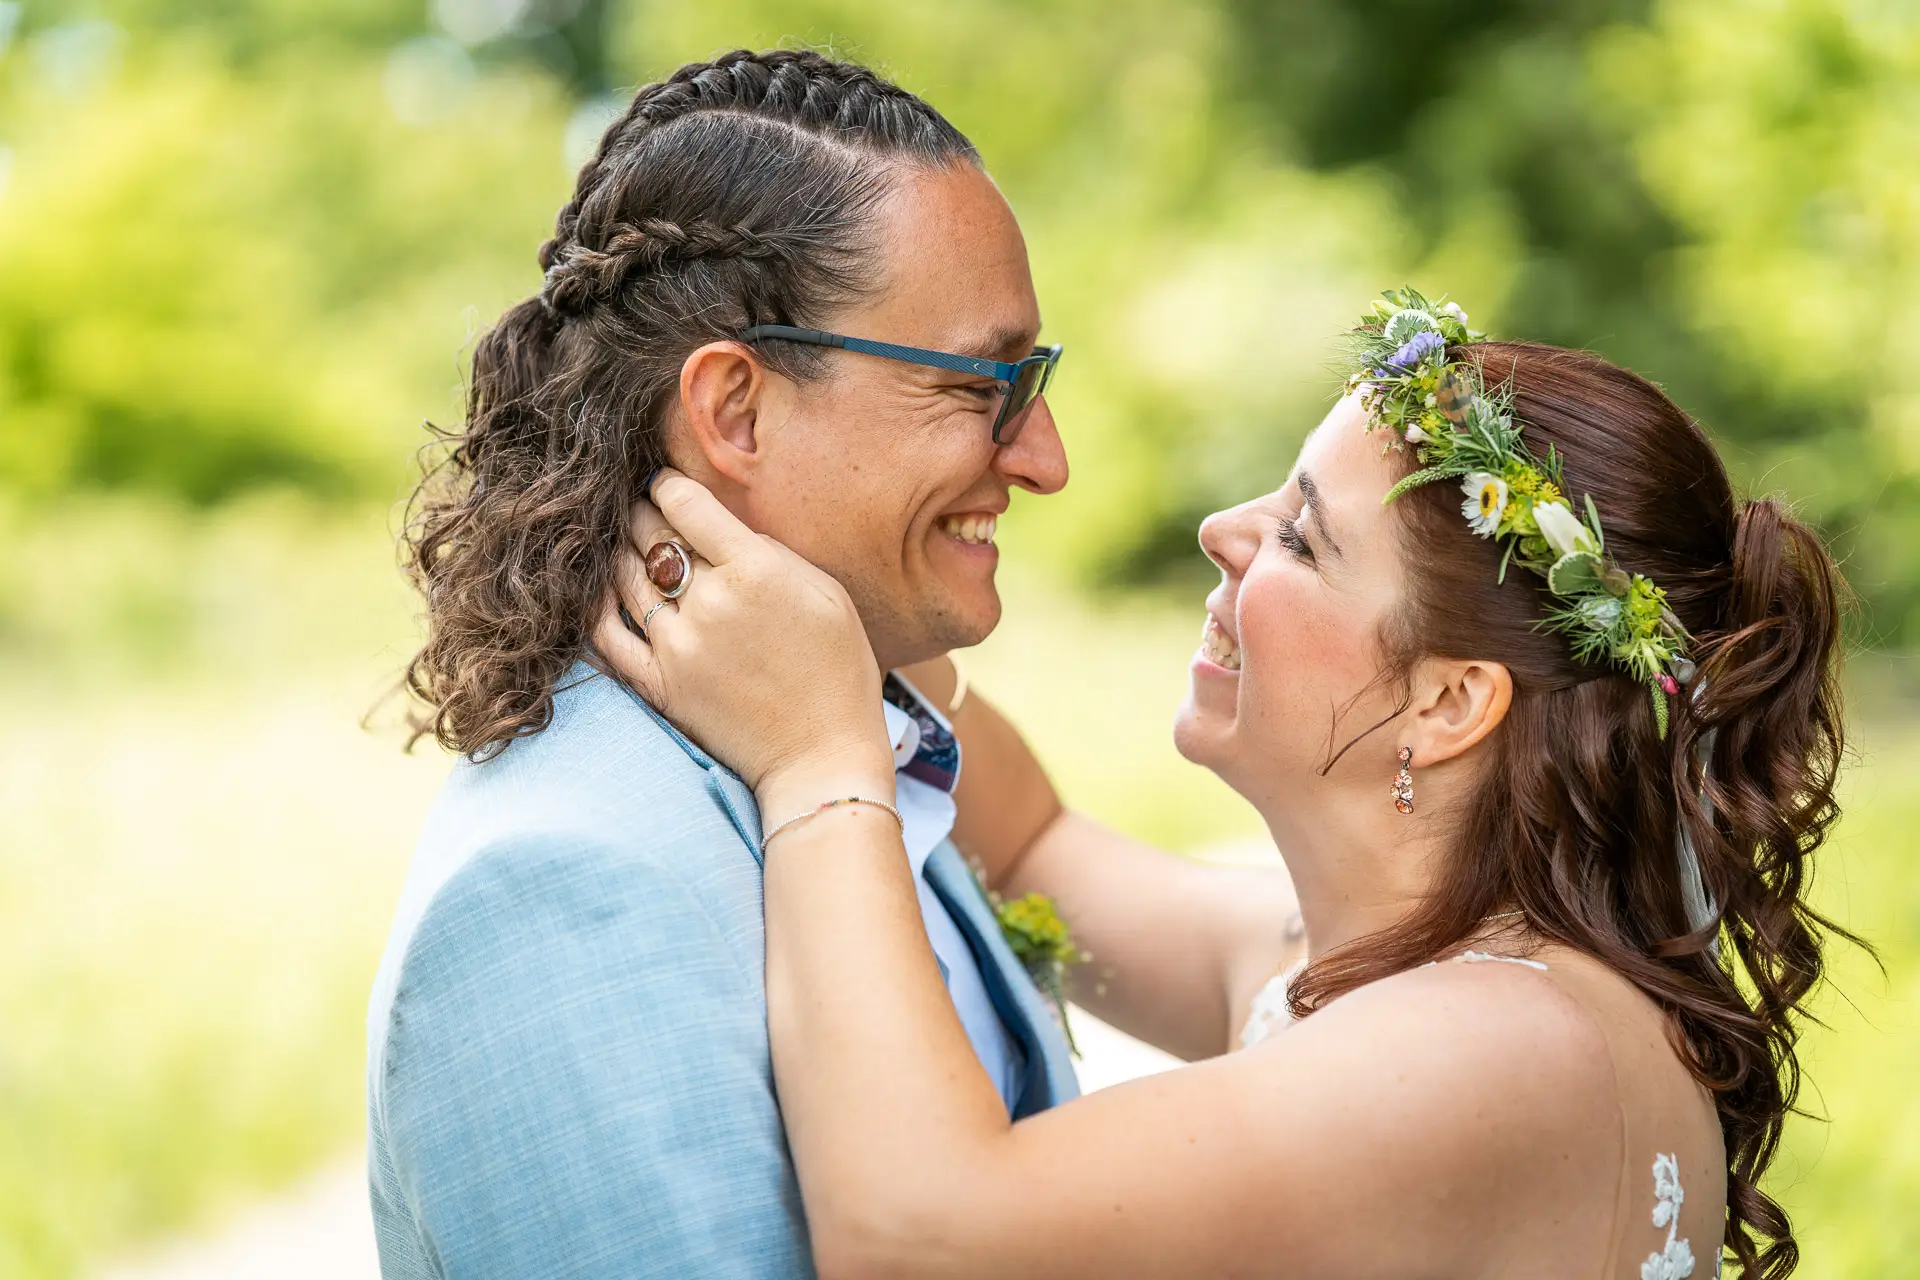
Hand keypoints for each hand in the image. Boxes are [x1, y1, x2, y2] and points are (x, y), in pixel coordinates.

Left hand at [595, 471, 895, 806]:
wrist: (822, 757)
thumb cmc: (839, 672)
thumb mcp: (827, 593)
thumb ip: (774, 553)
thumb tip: (725, 530)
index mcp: (755, 570)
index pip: (685, 503)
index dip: (666, 483)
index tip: (663, 482)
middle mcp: (710, 601)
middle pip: (651, 534)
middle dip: (641, 512)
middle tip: (638, 505)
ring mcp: (677, 645)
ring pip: (624, 577)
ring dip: (618, 551)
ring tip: (620, 541)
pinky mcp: (659, 685)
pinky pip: (606, 637)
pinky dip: (595, 608)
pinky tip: (595, 592)